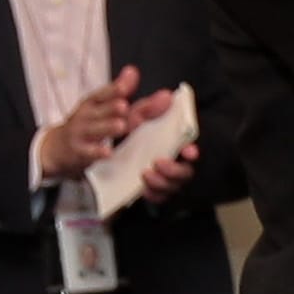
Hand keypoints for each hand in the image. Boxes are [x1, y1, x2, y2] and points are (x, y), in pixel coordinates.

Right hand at [34, 66, 142, 183]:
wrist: (58, 146)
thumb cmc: (86, 123)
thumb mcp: (99, 105)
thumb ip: (119, 91)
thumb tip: (132, 70)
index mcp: (93, 103)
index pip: (103, 94)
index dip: (113, 90)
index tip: (125, 87)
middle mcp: (86, 115)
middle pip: (100, 111)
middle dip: (111, 108)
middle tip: (123, 106)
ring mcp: (81, 133)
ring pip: (94, 130)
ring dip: (107, 127)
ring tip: (120, 125)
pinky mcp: (79, 151)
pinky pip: (88, 152)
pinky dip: (97, 152)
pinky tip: (108, 153)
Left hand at [128, 90, 199, 204]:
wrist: (101, 148)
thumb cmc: (127, 131)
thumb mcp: (133, 116)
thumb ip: (148, 107)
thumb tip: (166, 95)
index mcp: (173, 143)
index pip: (190, 149)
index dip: (192, 151)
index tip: (189, 151)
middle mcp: (174, 162)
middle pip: (185, 172)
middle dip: (175, 170)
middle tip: (159, 163)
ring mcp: (164, 178)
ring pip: (172, 187)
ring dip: (162, 182)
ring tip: (146, 174)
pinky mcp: (153, 191)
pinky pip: (158, 198)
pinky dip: (152, 194)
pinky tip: (143, 188)